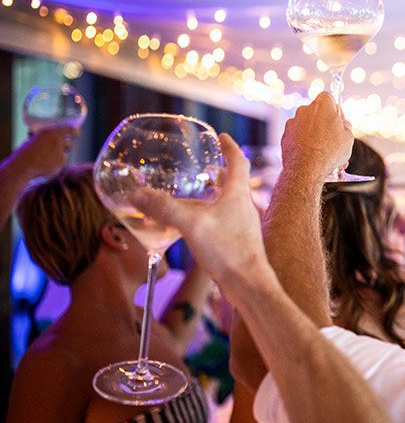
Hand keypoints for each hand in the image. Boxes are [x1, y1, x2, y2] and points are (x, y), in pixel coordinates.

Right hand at [4, 127, 74, 180]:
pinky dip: (56, 163)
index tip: (78, 133)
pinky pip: (61, 162)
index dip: (75, 132)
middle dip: (67, 147)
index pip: (70, 129)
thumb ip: (46, 139)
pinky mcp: (61, 161)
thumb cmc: (26, 153)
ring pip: (65, 153)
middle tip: (61, 150)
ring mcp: (60, 151)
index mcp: (50, 132)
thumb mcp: (34, 140)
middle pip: (70, 143)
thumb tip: (53, 138)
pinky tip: (46, 164)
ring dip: (60, 155)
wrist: (23, 165)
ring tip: (47, 158)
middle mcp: (57, 140)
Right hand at [131, 134, 267, 292]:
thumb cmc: (228, 250)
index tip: (221, 136)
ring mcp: (241, 226)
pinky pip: (219, 223)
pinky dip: (205, 217)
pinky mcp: (236, 243)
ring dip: (210, 196)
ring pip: (225, 204)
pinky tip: (191, 228)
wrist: (248, 285)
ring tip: (191, 194)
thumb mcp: (191, 224)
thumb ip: (164, 207)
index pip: (237, 162)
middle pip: (233, 182)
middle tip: (203, 165)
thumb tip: (137, 194)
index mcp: (238, 194)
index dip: (229, 147)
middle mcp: (244, 207)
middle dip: (218, 172)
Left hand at [280, 93, 352, 183]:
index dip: (334, 108)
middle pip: (317, 112)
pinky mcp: (285, 136)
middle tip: (332, 137)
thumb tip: (342, 124)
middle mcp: (304, 110)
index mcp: (321, 106)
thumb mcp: (348, 138)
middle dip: (324, 122)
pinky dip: (303, 142)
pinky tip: (311, 155)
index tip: (338, 119)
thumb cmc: (329, 152)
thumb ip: (345, 126)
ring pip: (307, 125)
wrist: (306, 169)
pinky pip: (297, 136)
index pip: (328, 97)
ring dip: (314, 133)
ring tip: (323, 151)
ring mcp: (293, 123)